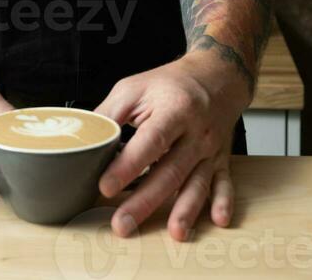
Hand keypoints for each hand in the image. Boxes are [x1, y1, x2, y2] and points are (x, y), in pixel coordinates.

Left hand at [95, 52, 251, 241]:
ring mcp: (210, 149)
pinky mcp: (220, 160)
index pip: (150, 141)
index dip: (128, 165)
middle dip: (146, 201)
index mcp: (173, 109)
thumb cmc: (170, 84)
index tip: (106, 186)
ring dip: (185, 210)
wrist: (214, 78)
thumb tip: (86, 141)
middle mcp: (195, 132)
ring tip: (174, 233)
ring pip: (197, 183)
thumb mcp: (134, 88)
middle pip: (170, 170)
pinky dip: (223, 202)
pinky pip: (225, 183)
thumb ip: (110, 115)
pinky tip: (218, 220)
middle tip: (122, 224)